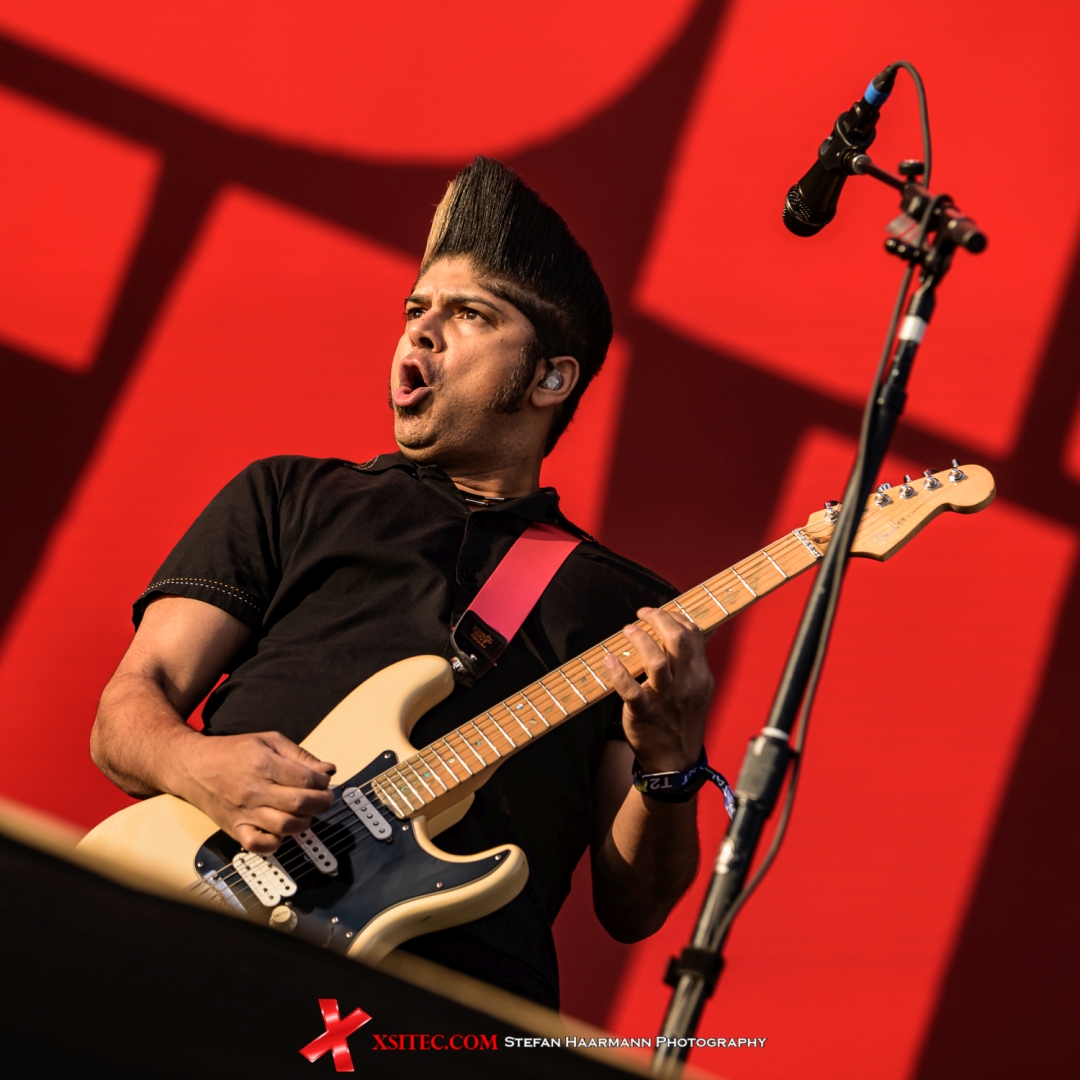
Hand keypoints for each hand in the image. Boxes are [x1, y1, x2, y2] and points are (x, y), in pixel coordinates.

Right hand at [169, 731, 335, 853]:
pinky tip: (281, 829)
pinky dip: (277, 842)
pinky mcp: (235, 829)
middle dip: (322, 802)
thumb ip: (300, 755)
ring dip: (304, 821)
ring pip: (285, 827)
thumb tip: (327, 769)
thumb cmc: (231, 752)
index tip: (324, 780)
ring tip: (305, 812)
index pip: (307, 779)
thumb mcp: (269, 740)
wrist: (193, 767)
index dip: (323, 781)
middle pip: (300, 804)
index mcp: (263, 764)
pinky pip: (260, 845)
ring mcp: (244, 812)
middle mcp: (254, 790)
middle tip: (324, 798)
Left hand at [603, 606, 713, 774]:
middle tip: (643, 613)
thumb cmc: (682, 721)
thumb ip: (693, 663)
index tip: (660, 612)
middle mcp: (686, 685)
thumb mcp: (698, 691)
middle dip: (659, 619)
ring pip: (657, 661)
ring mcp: (665, 699)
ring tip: (628, 630)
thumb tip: (690, 632)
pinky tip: (608, 660)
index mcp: (700, 676)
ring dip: (641, 639)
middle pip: (678, 641)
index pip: (694, 635)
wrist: (675, 762)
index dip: (676, 617)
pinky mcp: (644, 712)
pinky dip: (618, 672)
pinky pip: (630, 689)